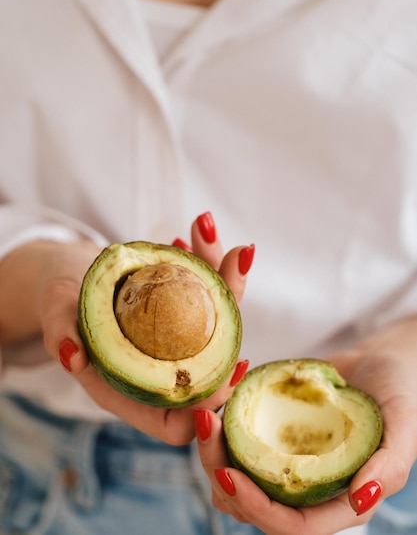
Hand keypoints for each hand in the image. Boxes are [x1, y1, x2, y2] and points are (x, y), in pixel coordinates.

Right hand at [0, 212, 253, 445]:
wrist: (71, 276)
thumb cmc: (60, 302)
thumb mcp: (55, 314)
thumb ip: (59, 334)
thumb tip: (72, 357)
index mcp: (129, 389)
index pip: (174, 422)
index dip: (203, 408)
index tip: (224, 372)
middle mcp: (161, 368)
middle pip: (211, 368)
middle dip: (233, 327)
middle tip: (237, 289)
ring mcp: (177, 338)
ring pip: (218, 324)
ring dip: (228, 283)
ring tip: (232, 248)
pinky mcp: (183, 307)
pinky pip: (206, 291)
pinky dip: (206, 261)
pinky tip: (195, 234)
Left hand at [195, 319, 416, 533]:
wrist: (381, 363)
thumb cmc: (399, 392)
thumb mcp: (405, 422)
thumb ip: (390, 465)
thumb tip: (361, 500)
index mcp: (339, 501)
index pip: (291, 526)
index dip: (257, 508)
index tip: (229, 473)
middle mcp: (309, 490)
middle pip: (252, 505)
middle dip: (220, 473)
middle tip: (206, 425)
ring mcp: (287, 464)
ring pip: (237, 478)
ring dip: (213, 452)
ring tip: (207, 414)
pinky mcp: (273, 438)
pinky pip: (238, 445)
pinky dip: (224, 429)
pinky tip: (224, 398)